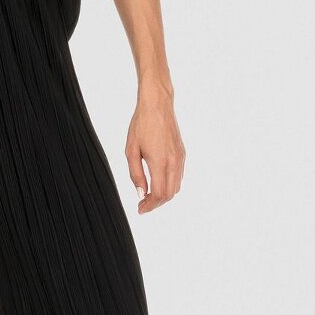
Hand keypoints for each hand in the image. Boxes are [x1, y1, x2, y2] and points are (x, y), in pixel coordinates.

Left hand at [126, 81, 184, 212]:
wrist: (157, 105)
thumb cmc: (141, 125)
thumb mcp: (131, 150)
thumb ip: (135, 174)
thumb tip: (140, 193)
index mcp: (160, 162)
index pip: (159, 194)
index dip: (150, 205)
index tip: (140, 209)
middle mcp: (174, 162)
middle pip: (170, 194)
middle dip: (157, 203)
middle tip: (143, 204)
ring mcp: (180, 158)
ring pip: (176, 186)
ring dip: (164, 195)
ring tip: (149, 195)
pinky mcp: (182, 153)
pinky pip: (179, 176)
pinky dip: (170, 185)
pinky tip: (158, 183)